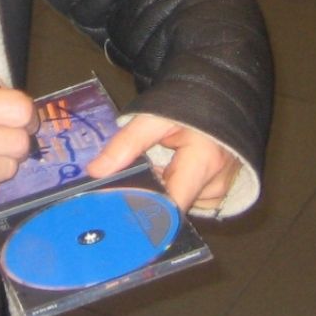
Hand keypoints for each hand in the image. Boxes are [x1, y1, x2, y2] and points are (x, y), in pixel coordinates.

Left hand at [85, 113, 239, 212]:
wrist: (220, 100)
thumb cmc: (189, 104)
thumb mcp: (154, 117)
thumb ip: (126, 143)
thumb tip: (96, 171)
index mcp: (204, 163)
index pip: (171, 208)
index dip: (144, 214)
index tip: (117, 212)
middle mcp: (215, 185)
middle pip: (170, 208)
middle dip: (147, 197)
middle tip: (126, 181)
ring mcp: (218, 192)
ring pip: (177, 205)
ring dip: (160, 191)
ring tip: (154, 166)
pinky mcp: (216, 193)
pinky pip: (186, 200)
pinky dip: (172, 189)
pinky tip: (168, 170)